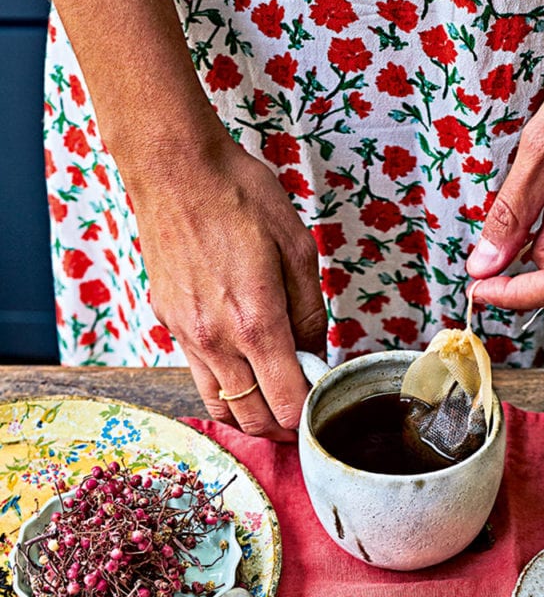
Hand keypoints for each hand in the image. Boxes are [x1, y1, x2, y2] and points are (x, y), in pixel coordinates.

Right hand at [132, 140, 325, 439]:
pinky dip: (226, 389)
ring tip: (273, 399)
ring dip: (252, 415)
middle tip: (302, 410)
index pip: (286, 404)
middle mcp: (217, 340)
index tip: (321, 403)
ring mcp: (188, 336)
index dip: (309, 415)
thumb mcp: (297, 249)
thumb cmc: (240, 198)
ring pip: (221, 408)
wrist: (174, 170)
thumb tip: (315, 356)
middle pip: (254, 419)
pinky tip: (243, 371)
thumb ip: (310, 313)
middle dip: (284, 426)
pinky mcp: (169, 325)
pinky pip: (200, 377)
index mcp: (256, 322)